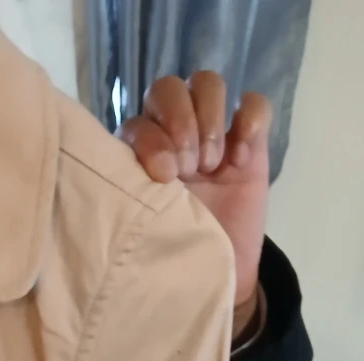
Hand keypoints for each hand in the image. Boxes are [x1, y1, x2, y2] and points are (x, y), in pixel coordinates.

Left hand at [120, 73, 270, 310]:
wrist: (218, 275)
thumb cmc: (172, 253)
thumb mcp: (145, 228)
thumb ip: (129, 198)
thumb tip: (111, 183)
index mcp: (139, 156)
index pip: (137, 119)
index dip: (152, 139)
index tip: (165, 177)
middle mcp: (170, 136)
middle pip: (168, 89)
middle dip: (180, 122)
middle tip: (190, 167)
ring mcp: (210, 133)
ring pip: (207, 83)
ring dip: (210, 118)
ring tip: (214, 164)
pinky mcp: (248, 138)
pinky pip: (252, 103)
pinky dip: (250, 122)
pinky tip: (242, 158)